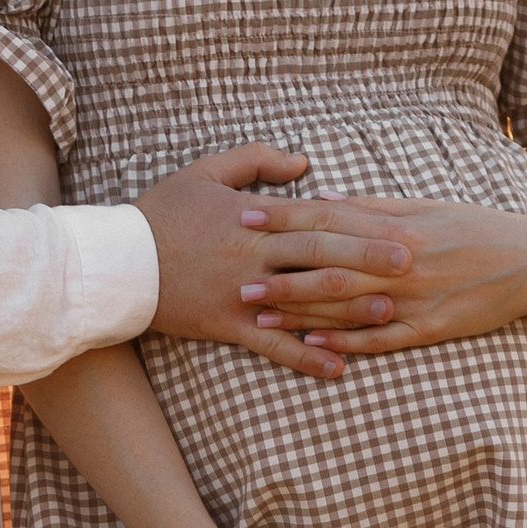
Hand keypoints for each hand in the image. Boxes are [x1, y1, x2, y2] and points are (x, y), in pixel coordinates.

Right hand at [136, 148, 412, 380]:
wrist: (117, 262)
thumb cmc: (161, 212)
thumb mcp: (206, 171)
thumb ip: (257, 160)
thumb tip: (305, 164)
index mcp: (252, 217)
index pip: (315, 217)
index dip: (358, 222)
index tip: (395, 225)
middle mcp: (253, 256)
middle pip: (319, 256)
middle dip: (367, 260)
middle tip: (410, 265)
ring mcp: (243, 294)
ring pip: (304, 302)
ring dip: (348, 309)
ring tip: (389, 313)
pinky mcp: (228, 325)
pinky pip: (273, 345)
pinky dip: (306, 356)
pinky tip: (338, 367)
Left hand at [236, 163, 526, 353]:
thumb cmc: (477, 228)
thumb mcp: (427, 207)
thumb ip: (374, 207)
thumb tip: (323, 199)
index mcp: (400, 224)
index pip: (332, 219)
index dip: (286, 219)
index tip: (245, 217)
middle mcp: (405, 261)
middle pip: (331, 266)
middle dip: (282, 273)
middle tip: (236, 277)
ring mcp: (418, 298)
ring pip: (350, 307)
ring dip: (303, 313)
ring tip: (260, 316)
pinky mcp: (434, 329)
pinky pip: (382, 339)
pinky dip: (347, 343)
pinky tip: (314, 347)